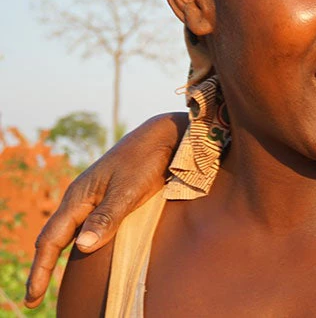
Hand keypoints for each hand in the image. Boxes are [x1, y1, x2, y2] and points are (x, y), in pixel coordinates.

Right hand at [23, 112, 186, 307]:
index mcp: (78, 198)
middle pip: (54, 238)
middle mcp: (81, 199)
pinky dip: (78, 243)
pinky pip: (87, 226)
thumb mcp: (129, 189)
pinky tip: (84, 252)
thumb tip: (82, 247)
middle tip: (34, 297)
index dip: (41, 270)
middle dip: (43, 267)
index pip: (51, 240)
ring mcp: (94, 198)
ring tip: (50, 281)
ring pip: (70, 232)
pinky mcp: (110, 198)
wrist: (163, 136)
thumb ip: (107, 217)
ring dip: (58, 257)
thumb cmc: (146, 160)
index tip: (32, 296)